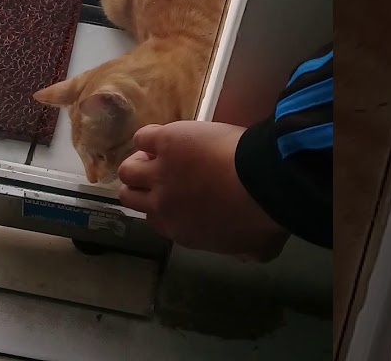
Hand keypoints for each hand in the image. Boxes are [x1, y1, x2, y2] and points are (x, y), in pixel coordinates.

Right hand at [117, 121, 288, 260]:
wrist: (261, 182)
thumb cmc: (261, 219)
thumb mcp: (256, 249)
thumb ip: (245, 252)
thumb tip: (248, 255)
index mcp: (180, 230)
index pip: (154, 220)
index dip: (160, 208)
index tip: (172, 199)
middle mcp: (162, 204)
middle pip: (131, 196)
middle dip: (140, 188)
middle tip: (156, 176)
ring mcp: (160, 172)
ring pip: (128, 170)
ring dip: (139, 162)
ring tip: (154, 155)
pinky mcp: (165, 142)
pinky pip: (143, 138)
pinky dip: (149, 137)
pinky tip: (164, 136)